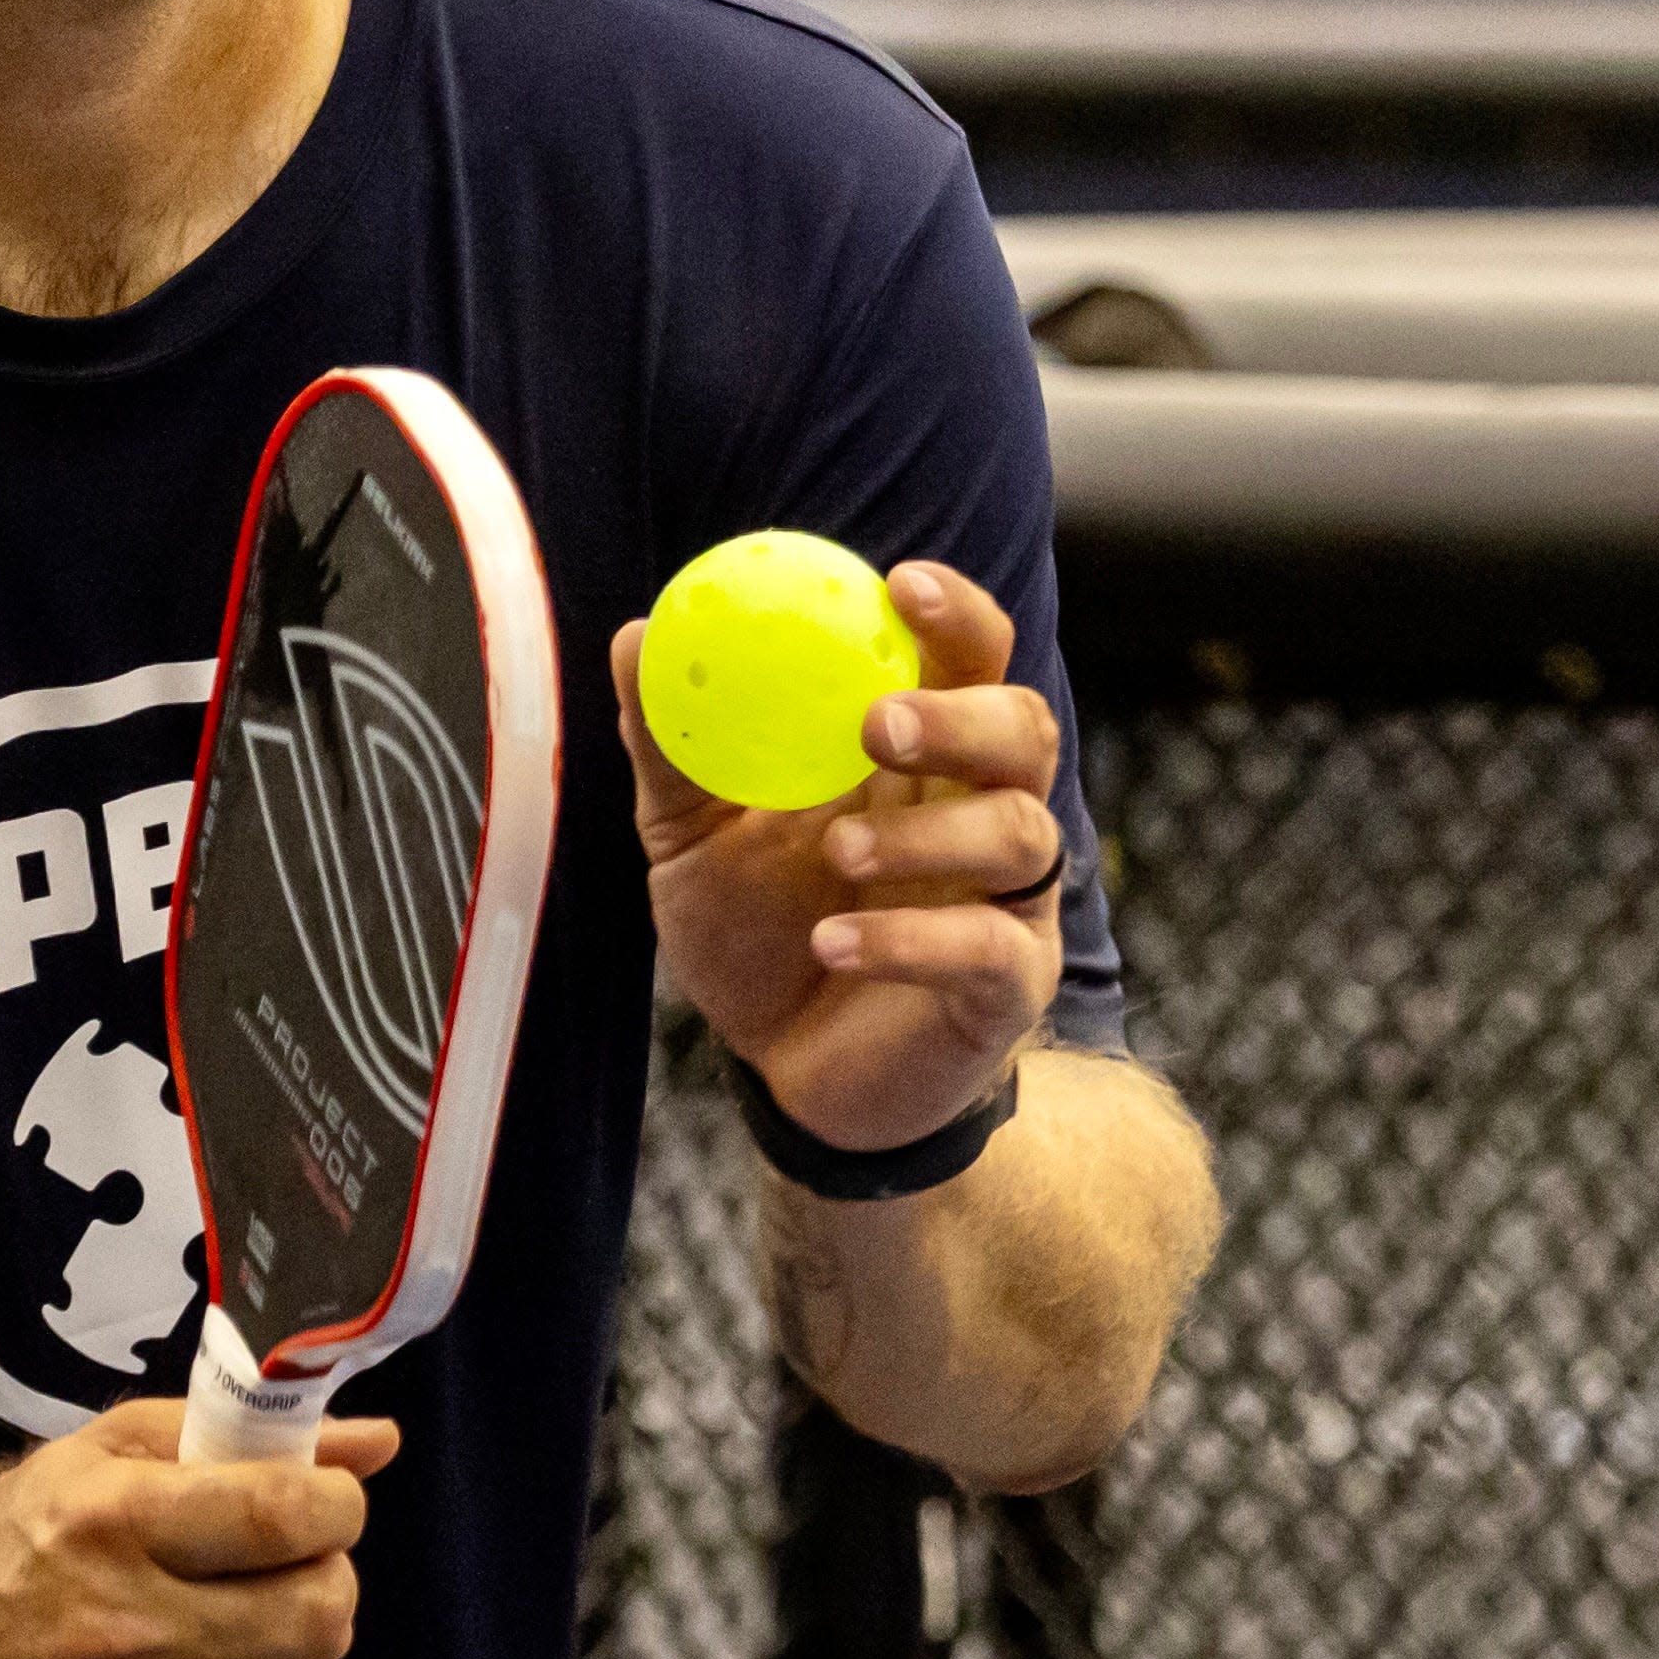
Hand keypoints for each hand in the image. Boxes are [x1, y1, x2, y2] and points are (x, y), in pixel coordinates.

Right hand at [0, 1401, 398, 1658]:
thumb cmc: (17, 1545)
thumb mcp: (102, 1458)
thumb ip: (238, 1436)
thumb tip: (378, 1444)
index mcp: (109, 1523)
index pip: (283, 1515)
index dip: (338, 1508)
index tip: (326, 1509)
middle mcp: (118, 1627)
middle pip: (313, 1615)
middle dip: (330, 1586)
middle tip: (297, 1578)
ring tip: (265, 1643)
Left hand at [618, 558, 1065, 1158]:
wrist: (786, 1073)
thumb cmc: (759, 931)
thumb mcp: (693, 837)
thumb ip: (673, 745)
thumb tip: (635, 636)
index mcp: (921, 757)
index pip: (970, 658)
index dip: (956, 614)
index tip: (901, 584)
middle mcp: (980, 813)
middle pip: (1024, 729)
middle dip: (960, 716)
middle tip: (874, 725)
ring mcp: (1003, 902)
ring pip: (1019, 833)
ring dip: (929, 835)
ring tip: (838, 850)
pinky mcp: (1004, 989)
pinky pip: (987, 949)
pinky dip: (912, 940)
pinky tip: (833, 940)